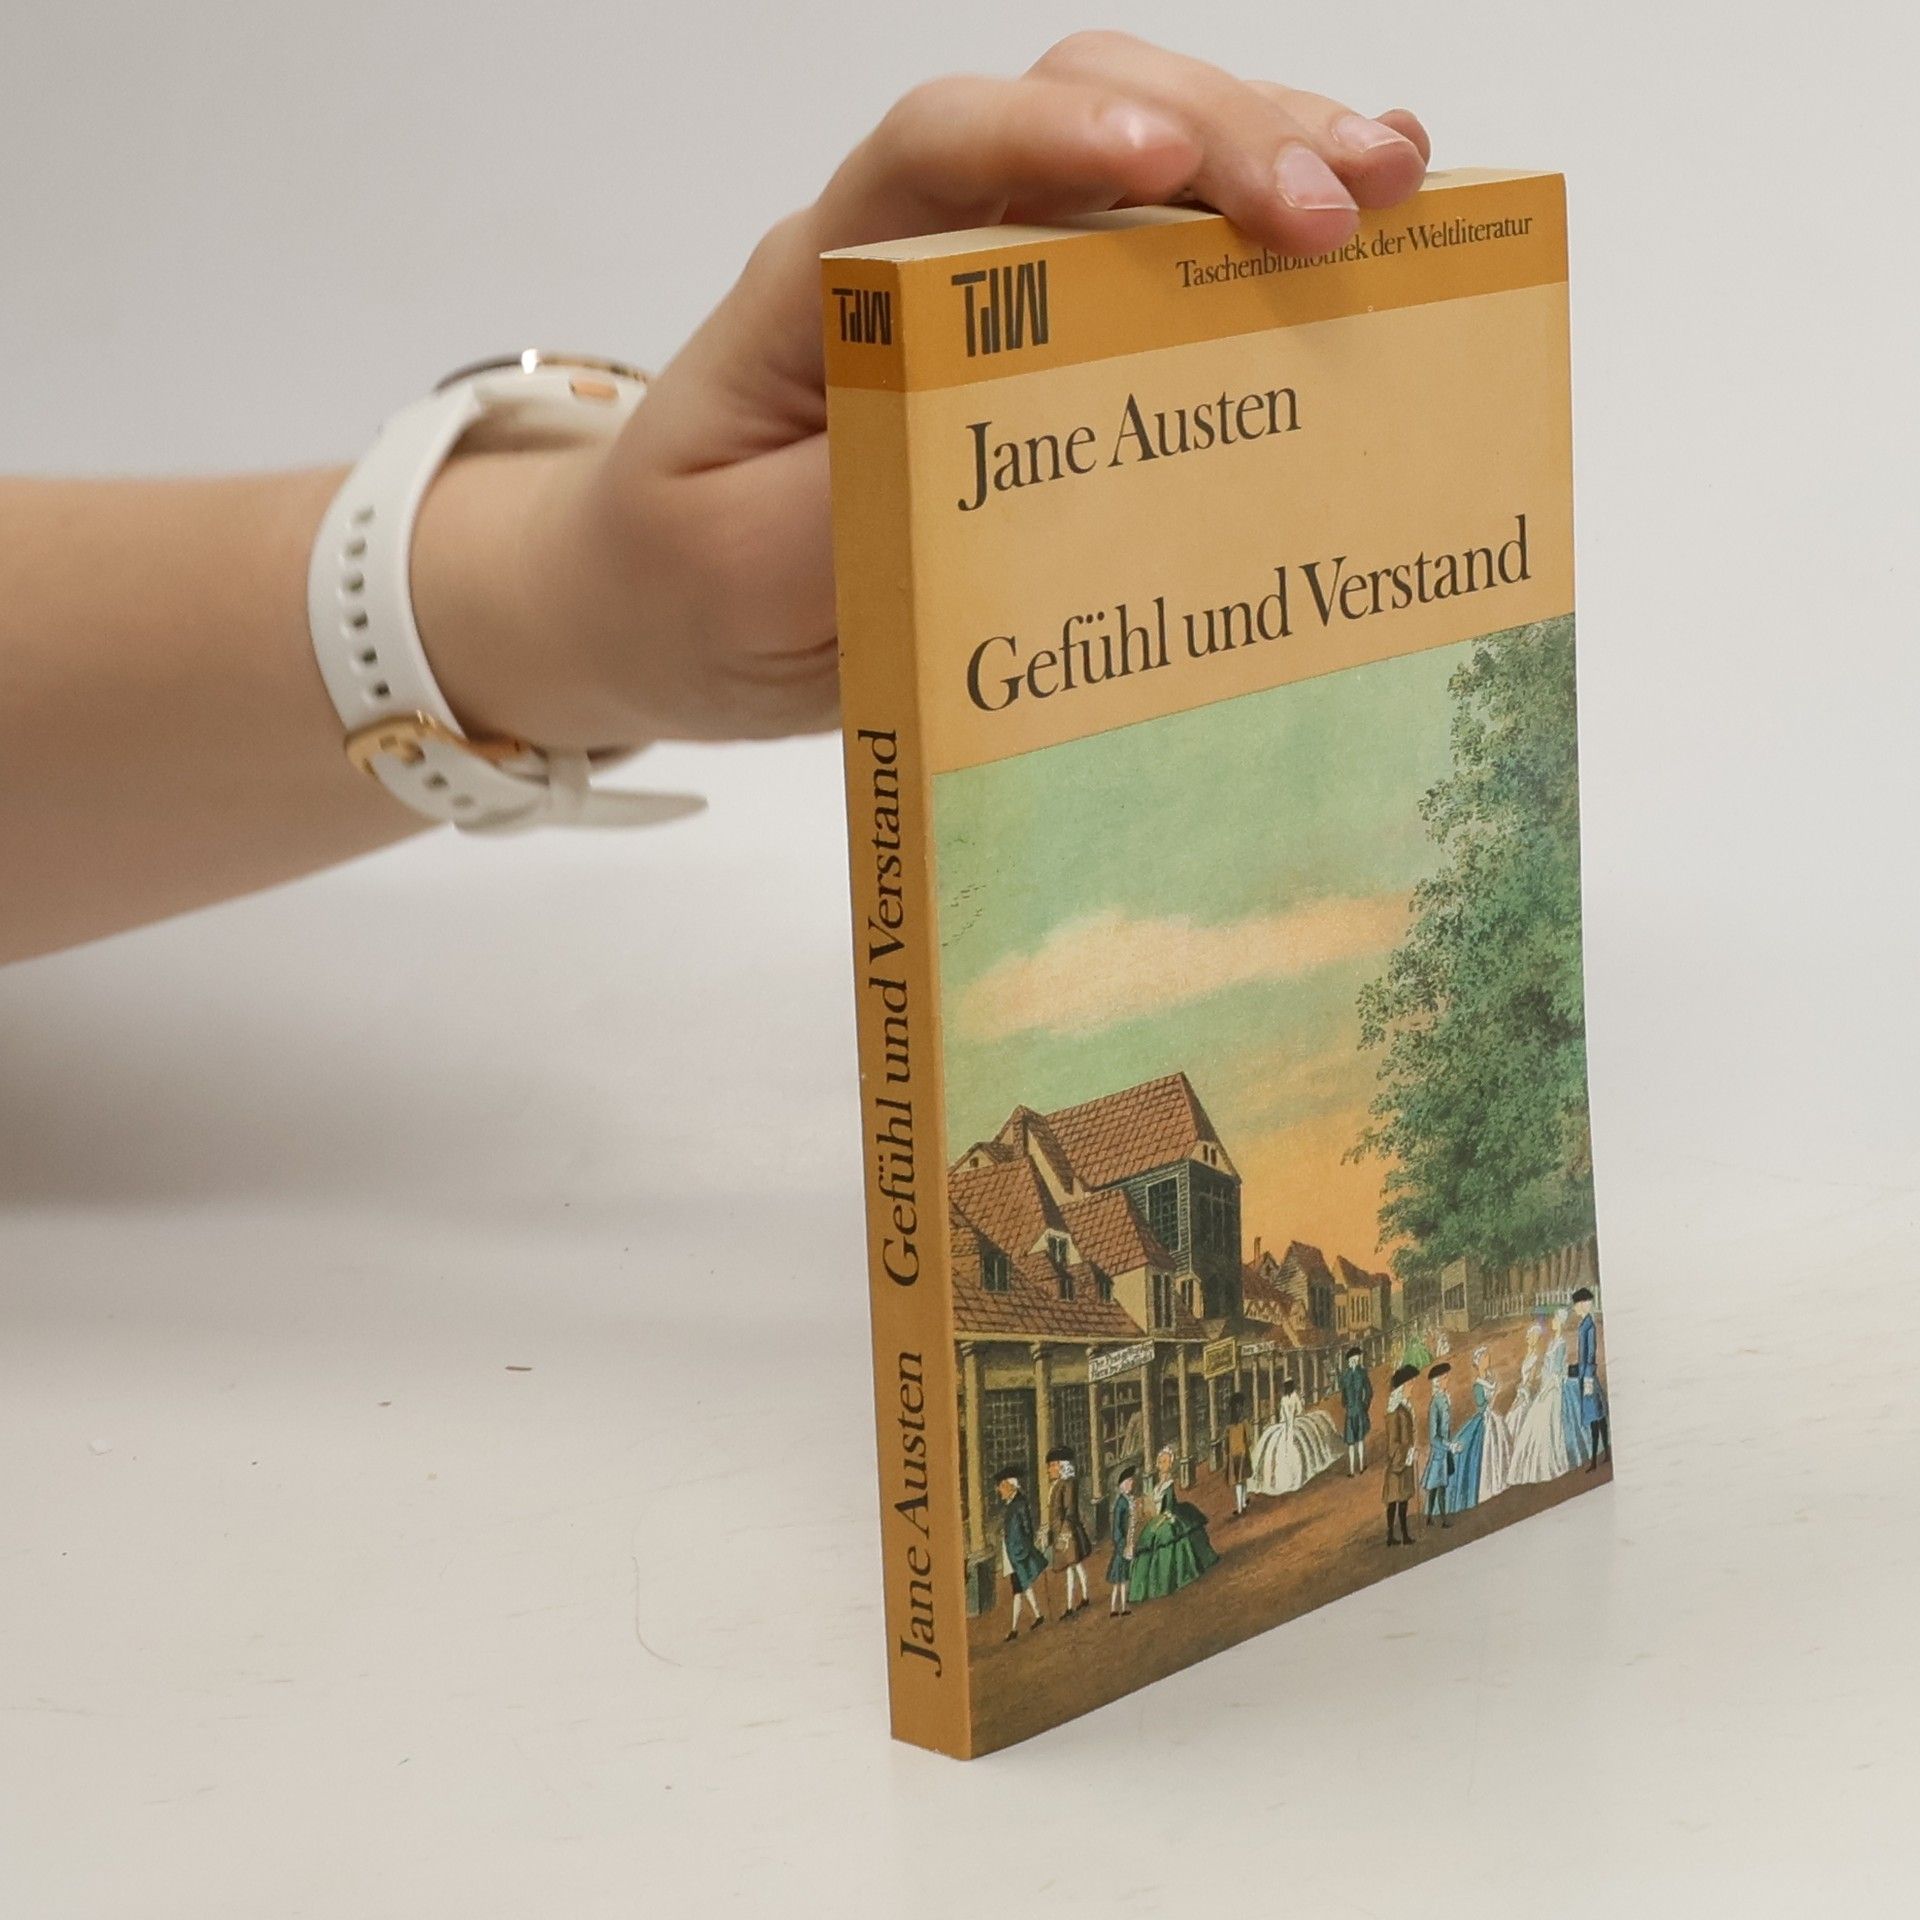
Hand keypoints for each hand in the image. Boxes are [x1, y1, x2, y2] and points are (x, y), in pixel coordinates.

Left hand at [423, 34, 1428, 748]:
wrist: (663, 612)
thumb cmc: (687, 580)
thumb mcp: (741, 569)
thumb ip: (850, 508)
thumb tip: (1003, 475)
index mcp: (826, 286)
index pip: (931, 151)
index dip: (1045, 135)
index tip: (1153, 166)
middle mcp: (922, 258)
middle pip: (1071, 118)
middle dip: (1217, 133)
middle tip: (1343, 203)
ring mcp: (995, 300)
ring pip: (1141, 170)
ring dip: (1272, 160)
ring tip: (1396, 190)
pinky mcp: (1050, 361)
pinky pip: (1161, 278)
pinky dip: (1261, 258)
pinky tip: (1366, 255)